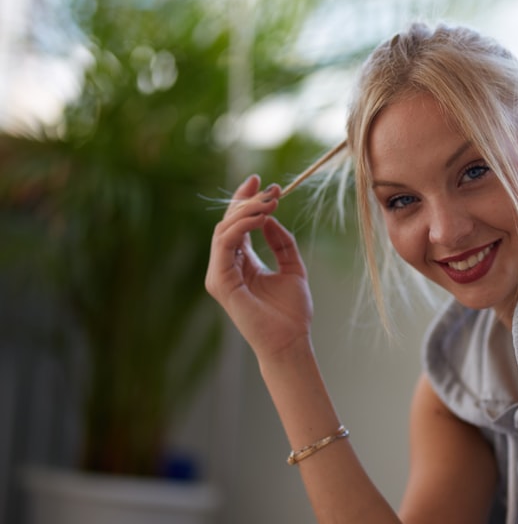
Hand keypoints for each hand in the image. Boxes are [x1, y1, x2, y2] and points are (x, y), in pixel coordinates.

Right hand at [206, 175, 313, 357]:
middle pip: (228, 223)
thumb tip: (271, 217)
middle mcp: (226, 267)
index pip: (238, 225)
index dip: (247, 201)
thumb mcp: (293, 268)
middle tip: (271, 188)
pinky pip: (225, 245)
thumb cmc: (292, 312)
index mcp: (241, 263)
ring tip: (269, 201)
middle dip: (247, 201)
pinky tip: (261, 218)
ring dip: (246, 211)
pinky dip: (241, 227)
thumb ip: (282, 243)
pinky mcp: (219, 282)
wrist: (291, 341)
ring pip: (224, 230)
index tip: (265, 182)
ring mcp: (219, 275)